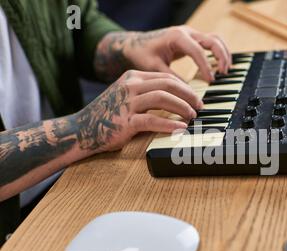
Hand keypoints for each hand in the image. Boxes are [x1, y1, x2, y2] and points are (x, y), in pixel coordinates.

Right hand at [76, 70, 201, 152]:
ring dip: (182, 108)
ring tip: (192, 116)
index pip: (165, 78)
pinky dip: (169, 124)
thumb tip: (176, 101)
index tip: (195, 98)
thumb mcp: (127, 97)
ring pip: (162, 99)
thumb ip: (147, 95)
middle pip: (167, 85)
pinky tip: (180, 129)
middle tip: (199, 106)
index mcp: (132, 77)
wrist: (82, 130)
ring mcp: (127, 103)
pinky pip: (152, 120)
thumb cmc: (108, 115)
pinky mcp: (126, 121)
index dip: (184, 87)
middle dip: (188, 95)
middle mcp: (130, 86)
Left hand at [95, 26, 231, 82]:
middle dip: (221, 57)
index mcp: (177, 37)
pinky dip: (218, 53)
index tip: (211, 81)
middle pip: (212, 40)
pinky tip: (219, 67)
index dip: (206, 67)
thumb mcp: (154, 68)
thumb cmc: (142, 54)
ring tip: (225, 70)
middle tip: (223, 73)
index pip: (198, 51)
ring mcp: (190, 34)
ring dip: (223, 53)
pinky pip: (210, 43)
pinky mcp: (192, 39)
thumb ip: (171, 78)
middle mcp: (186, 32)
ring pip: (215, 39)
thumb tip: (188, 92)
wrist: (135, 44)